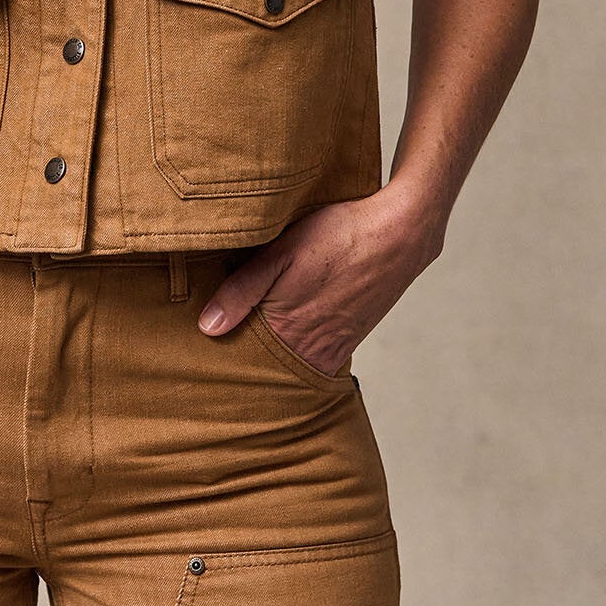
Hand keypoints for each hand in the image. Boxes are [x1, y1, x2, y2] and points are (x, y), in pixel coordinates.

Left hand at [196, 181, 448, 376]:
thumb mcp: (282, 252)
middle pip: (267, 371)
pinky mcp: (350, 341)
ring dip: (273, 358)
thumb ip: (242, 290)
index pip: (244, 361)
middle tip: (222, 354)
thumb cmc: (339, 235)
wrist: (400, 234)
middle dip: (246, 363)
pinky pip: (317, 360)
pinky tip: (288, 334)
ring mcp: (334, 349)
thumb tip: (207, 327)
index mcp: (288, 330)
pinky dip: (298, 353)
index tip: (205, 354)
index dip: (224, 355)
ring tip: (251, 341)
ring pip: (292, 366)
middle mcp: (312, 350)